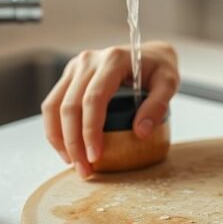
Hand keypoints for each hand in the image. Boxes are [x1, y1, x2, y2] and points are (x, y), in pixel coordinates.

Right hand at [41, 41, 178, 177]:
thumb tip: (141, 132)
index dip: (90, 130)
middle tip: (84, 170)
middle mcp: (89, 60)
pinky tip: (67, 149)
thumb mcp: (169, 83)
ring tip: (73, 163)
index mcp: (113, 60)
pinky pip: (52, 104)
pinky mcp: (69, 76)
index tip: (95, 156)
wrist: (149, 53)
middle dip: (73, 142)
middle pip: (69, 106)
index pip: (93, 99)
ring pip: (53, 106)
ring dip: (59, 139)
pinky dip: (55, 129)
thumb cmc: (159, 69)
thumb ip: (158, 105)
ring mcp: (75, 67)